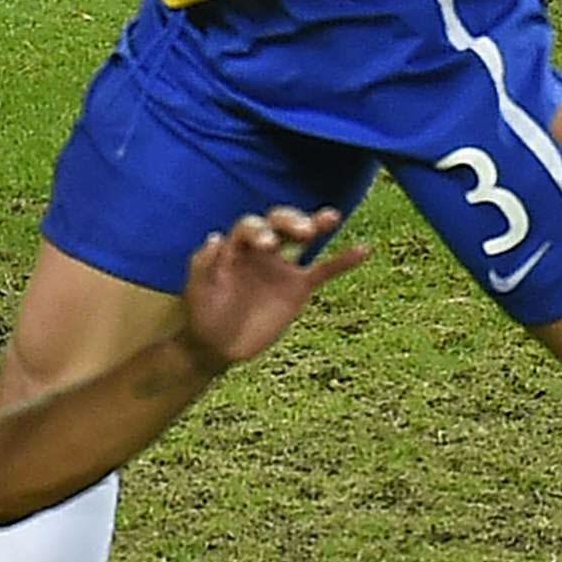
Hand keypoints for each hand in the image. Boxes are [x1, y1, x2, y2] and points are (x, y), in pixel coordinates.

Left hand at [176, 205, 360, 370]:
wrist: (217, 345)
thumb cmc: (203, 313)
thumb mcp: (198, 290)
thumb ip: (204, 263)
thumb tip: (216, 237)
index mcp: (235, 246)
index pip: (249, 227)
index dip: (258, 230)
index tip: (267, 245)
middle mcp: (261, 250)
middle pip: (278, 223)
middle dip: (290, 221)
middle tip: (303, 231)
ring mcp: (282, 267)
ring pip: (304, 239)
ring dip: (317, 224)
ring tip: (331, 216)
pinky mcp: (298, 288)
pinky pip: (324, 270)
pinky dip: (343, 260)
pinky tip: (363, 249)